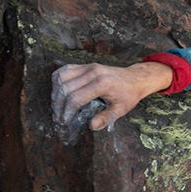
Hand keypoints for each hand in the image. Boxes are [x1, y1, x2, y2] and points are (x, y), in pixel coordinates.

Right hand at [51, 62, 173, 129]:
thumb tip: (92, 126)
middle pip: (65, 88)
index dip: (67, 111)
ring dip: (55, 93)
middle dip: (58, 105)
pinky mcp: (86, 65)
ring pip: (61, 77)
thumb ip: (107, 118)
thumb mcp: (122, 109)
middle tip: (57, 117)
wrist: (135, 78)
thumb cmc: (129, 94)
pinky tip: (58, 91)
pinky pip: (65, 70)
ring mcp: (88, 67)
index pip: (76, 98)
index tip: (64, 121)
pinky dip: (57, 80)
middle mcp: (93, 73)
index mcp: (102, 84)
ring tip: (56, 106)